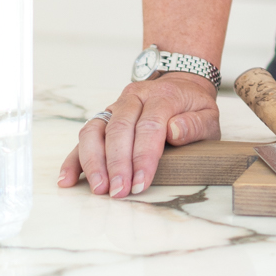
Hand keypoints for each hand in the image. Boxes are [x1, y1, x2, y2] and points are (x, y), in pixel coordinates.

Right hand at [58, 72, 220, 198]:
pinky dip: (74, 158)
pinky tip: (68, 179)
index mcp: (161, 96)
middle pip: (119, 129)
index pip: (150, 127)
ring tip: (99, 189)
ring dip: (93, 161)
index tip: (141, 183)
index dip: (143, 157)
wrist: (179, 84)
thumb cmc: (192, 107)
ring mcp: (114, 107)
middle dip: (117, 164)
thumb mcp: (207, 114)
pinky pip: (84, 136)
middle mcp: (133, 98)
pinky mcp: (102, 119)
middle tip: (119, 192)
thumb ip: (195, 124)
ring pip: (94, 130)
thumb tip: (174, 132)